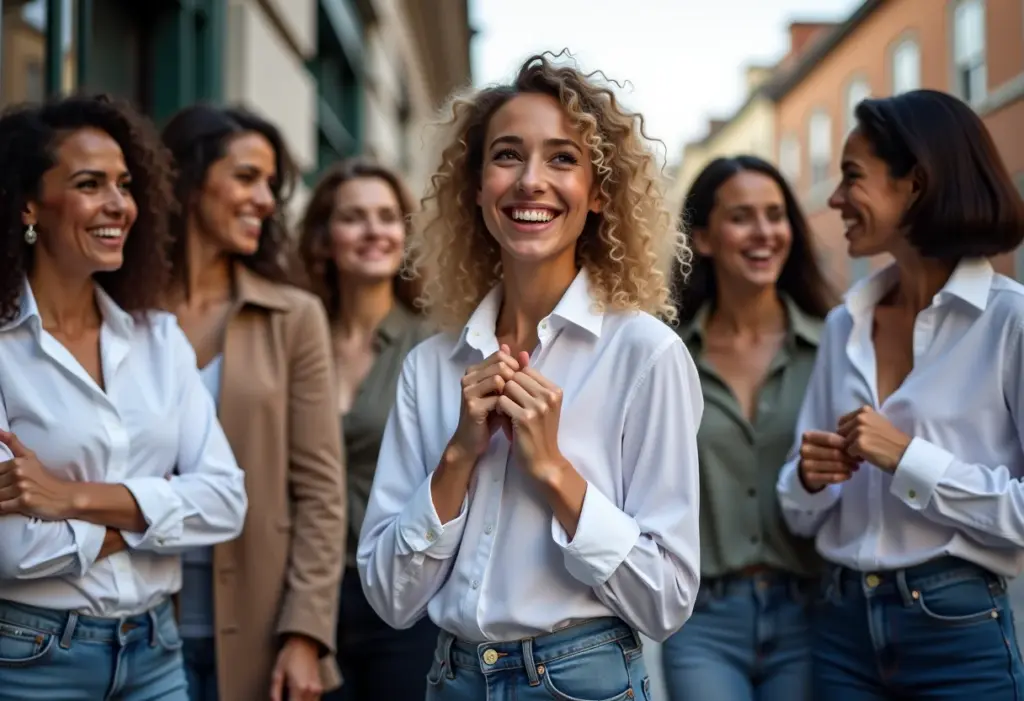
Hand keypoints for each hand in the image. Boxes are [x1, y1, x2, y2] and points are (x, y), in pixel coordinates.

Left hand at [0, 430, 72, 519]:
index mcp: (17, 462)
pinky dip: (3, 509)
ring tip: (13, 499)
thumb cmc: (46, 478)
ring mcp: (22, 487)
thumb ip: (13, 443)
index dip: (0, 479)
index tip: (8, 482)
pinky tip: (12, 506)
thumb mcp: (30, 457)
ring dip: (2, 499)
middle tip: (13, 491)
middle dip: (0, 489)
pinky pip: (2, 507)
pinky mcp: (24, 502)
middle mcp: (19, 473)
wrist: (66, 496)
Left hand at [270, 635, 322, 700]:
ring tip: (291, 696)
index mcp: (299, 688)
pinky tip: (298, 697)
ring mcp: (317, 689)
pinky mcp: (320, 687)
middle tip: (285, 697)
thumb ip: (275, 692)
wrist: (305, 642)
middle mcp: (311, 690)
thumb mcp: (277, 673)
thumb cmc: (290, 655)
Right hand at [447, 344, 519, 460]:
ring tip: (512, 403)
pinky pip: (497, 398)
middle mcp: (468, 377)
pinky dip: (507, 405)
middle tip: (518, 395)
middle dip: (514, 379)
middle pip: (500, 365)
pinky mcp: (472, 406)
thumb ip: (512, 372)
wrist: (472, 442)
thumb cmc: (490, 416)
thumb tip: (525, 352)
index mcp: (474, 370)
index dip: (514, 366)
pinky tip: (507, 413)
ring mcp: (468, 391)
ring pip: (498, 378)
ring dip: (510, 392)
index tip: (519, 383)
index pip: (500, 355)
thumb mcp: (502, 392)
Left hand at [497, 360, 567, 481]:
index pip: (525, 371)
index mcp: (555, 390)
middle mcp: (549, 396)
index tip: (516, 399)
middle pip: (515, 377)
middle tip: (508, 406)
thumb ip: (529, 379)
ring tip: (507, 413)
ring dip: (502, 398)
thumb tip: (521, 352)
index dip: (515, 383)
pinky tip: (504, 420)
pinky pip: (502, 401)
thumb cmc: (538, 433)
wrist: (543, 462)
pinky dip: (499, 409)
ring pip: (507, 387)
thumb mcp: (537, 404)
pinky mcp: (525, 417)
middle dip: (507, 390)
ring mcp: (538, 406)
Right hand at [798, 430, 859, 492]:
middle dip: (850, 457)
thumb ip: (838, 441)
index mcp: (808, 437)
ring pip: (834, 465)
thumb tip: (857, 445)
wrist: (809, 467)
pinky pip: (832, 477)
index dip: (846, 443)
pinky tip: (849, 474)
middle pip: (834, 453)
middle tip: (859, 460)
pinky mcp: (810, 477)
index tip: (857, 447)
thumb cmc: (822, 450)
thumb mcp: (827, 442)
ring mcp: (805, 464)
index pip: (830, 439)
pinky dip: (843, 476)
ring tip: (855, 467)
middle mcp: (804, 450)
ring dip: (848, 467)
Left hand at [837, 405, 911, 472]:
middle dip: (848, 441)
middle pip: (840, 432)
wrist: (904, 453)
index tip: (858, 438)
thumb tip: (842, 427)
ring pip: (844, 443)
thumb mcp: (876, 423)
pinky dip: (856, 457)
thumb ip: (861, 422)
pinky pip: (848, 453)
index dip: (847, 432)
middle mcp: (860, 418)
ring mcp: (859, 431)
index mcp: (864, 411)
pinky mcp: (859, 444)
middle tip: (863, 446)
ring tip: (868, 451)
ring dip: (852, 449)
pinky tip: (868, 456)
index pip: (842, 421)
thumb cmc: (890, 440)